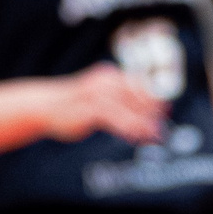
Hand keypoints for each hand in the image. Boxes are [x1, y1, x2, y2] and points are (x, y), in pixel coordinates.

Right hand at [44, 63, 168, 144]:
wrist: (45, 106)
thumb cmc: (75, 105)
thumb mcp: (99, 100)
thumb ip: (120, 105)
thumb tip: (144, 117)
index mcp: (110, 76)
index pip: (139, 85)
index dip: (155, 98)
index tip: (167, 111)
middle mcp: (105, 82)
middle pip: (137, 96)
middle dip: (153, 112)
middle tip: (164, 127)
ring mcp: (96, 94)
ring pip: (128, 108)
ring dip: (144, 123)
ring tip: (156, 135)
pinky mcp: (89, 109)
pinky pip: (115, 119)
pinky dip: (128, 128)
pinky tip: (137, 137)